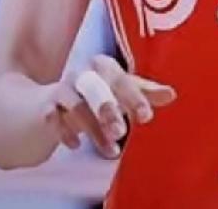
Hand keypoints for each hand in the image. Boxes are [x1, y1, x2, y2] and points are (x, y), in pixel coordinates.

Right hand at [45, 54, 175, 157]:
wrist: (49, 104)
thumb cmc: (95, 95)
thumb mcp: (120, 93)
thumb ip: (144, 94)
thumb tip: (171, 94)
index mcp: (103, 66)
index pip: (121, 79)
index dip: (134, 97)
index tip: (146, 117)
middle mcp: (82, 74)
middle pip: (96, 86)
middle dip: (109, 108)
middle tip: (122, 131)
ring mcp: (62, 89)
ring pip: (76, 105)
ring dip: (93, 129)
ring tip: (111, 150)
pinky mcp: (46, 107)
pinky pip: (52, 117)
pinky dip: (64, 131)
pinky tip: (76, 145)